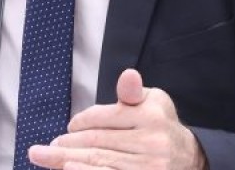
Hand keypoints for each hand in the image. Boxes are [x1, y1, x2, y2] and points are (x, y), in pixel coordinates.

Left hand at [27, 69, 207, 169]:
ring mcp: (149, 166)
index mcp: (150, 116)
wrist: (189, 157)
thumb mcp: (152, 100)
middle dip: (68, 145)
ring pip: (100, 163)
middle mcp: (152, 142)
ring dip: (69, 162)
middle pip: (99, 143)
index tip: (68, 127)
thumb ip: (131, 92)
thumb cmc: (161, 125)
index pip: (105, 117)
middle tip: (46, 147)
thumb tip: (127, 75)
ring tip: (47, 158)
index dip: (81, 122)